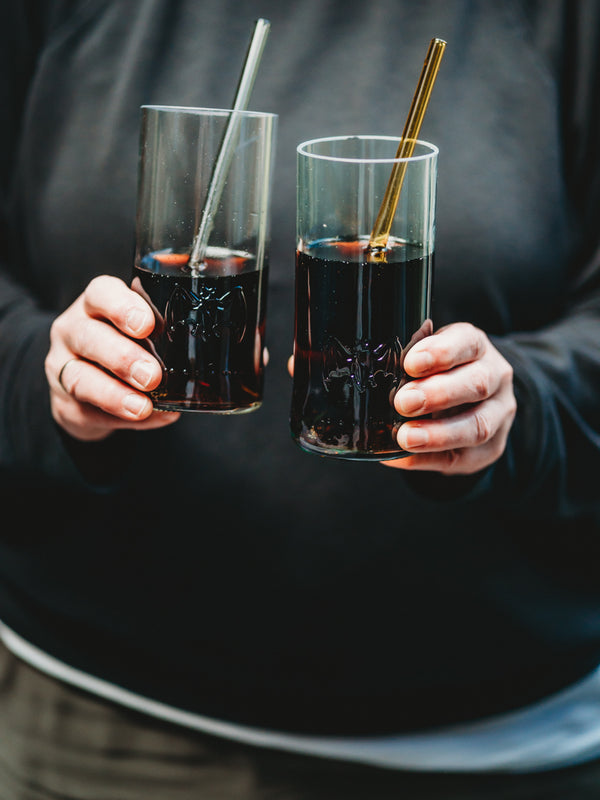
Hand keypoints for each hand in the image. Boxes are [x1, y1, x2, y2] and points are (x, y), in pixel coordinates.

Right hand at [45, 275, 179, 441]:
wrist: (89, 387)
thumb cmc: (126, 346)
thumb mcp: (141, 331)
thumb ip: (165, 332)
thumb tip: (206, 353)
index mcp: (96, 305)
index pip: (101, 293)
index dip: (122, 307)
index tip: (146, 325)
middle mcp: (73, 331)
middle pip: (88, 337)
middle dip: (122, 357)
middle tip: (151, 375)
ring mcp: (62, 367)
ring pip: (79, 377)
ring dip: (114, 394)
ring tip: (142, 406)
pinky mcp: (65, 403)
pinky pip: (88, 412)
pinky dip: (119, 419)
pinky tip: (144, 418)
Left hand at [385, 322, 515, 474]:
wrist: (467, 400)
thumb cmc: (437, 370)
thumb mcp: (426, 352)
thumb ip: (411, 353)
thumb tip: (385, 356)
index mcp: (477, 346)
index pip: (467, 343)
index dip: (440, 353)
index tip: (410, 364)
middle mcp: (495, 377)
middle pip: (477, 384)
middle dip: (438, 395)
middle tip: (403, 402)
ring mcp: (498, 414)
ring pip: (477, 426)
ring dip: (438, 434)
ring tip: (405, 438)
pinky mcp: (491, 447)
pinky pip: (463, 457)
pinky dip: (428, 459)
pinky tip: (402, 457)